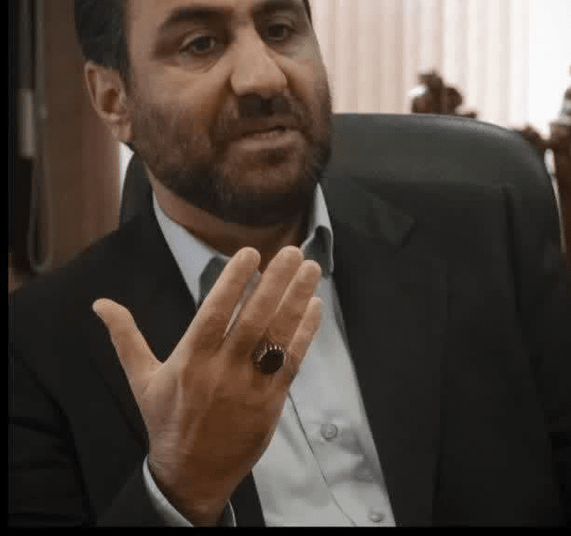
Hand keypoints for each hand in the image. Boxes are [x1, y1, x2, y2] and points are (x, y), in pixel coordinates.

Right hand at [92, 245, 321, 524]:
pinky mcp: (272, 402)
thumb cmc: (167, 419)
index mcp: (190, 361)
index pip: (215, 313)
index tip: (250, 253)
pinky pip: (292, 362)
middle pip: (253, 319)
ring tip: (311, 268)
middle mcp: (222, 370)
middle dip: (275, 282)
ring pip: (278, 336)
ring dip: (296, 299)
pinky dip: (305, 333)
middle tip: (293, 251)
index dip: (233, 281)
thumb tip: (100, 304)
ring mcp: (250, 387)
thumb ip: (126, 337)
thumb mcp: (141, 378)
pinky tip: (315, 306)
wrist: (192, 474)